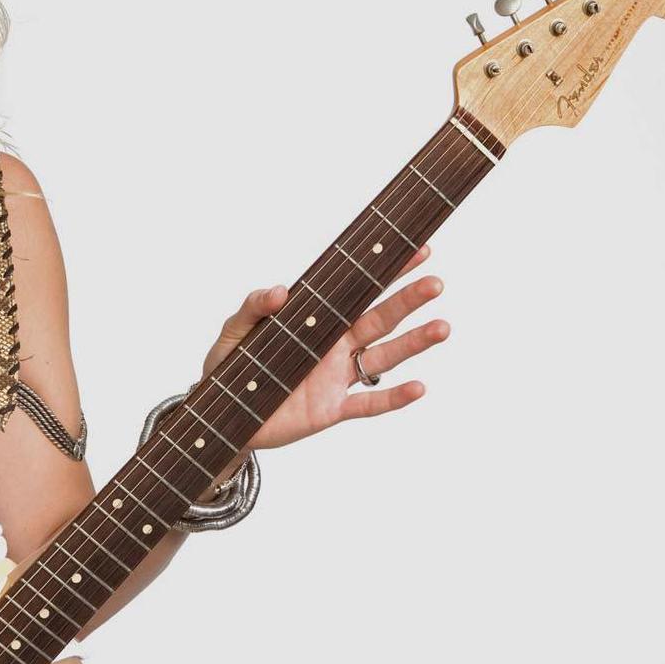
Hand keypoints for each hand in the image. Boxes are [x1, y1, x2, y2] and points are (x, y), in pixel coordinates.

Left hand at [201, 244, 448, 450]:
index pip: (358, 291)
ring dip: (412, 344)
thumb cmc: (230, 366)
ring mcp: (336, 378)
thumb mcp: (234, 331)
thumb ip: (253, 307)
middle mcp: (334, 346)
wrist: (222, 414)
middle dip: (407, 300)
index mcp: (316, 320)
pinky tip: (419, 387)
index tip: (419, 249)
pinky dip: (393, 397)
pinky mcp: (331, 409)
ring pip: (383, 358)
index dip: (387, 272)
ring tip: (442, 328)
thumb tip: (280, 290)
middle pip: (379, 318)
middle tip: (435, 283)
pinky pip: (368, 403)